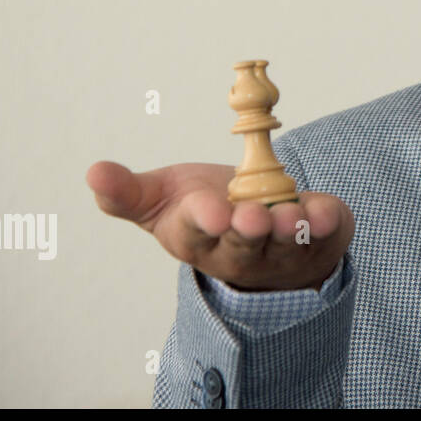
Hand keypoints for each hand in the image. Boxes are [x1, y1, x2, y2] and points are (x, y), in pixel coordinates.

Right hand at [86, 161, 353, 291]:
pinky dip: (328, 222)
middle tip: (250, 216)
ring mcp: (282, 247)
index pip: (197, 230)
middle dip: (247, 229)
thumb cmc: (208, 209)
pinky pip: (326, 232)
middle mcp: (241, 247)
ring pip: (286, 242)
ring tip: (289, 216)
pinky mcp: (319, 235)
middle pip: (244, 242)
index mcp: (199, 236)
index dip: (204, 220)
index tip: (210, 211)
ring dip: (288, 228)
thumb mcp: (165, 200)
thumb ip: (129, 192)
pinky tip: (327, 211)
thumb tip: (93, 172)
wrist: (263, 225)